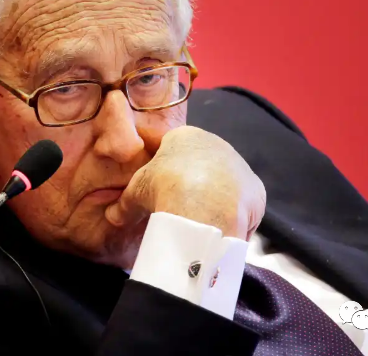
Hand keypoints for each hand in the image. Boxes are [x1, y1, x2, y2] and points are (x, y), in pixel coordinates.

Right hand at [104, 125, 265, 239]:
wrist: (203, 205)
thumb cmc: (163, 187)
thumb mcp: (135, 195)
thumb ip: (123, 205)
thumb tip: (111, 217)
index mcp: (185, 136)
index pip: (174, 149)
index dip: (165, 171)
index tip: (160, 190)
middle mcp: (217, 144)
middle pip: (203, 166)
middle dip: (192, 186)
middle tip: (179, 209)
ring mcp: (239, 166)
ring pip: (224, 185)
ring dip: (213, 202)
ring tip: (199, 225)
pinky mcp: (256, 190)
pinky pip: (241, 206)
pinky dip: (231, 218)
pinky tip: (217, 231)